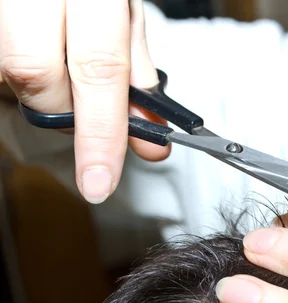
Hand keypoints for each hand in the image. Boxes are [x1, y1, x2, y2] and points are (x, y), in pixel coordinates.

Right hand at [0, 0, 169, 203]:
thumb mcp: (123, 9)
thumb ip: (136, 72)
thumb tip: (151, 137)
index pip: (98, 68)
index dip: (100, 133)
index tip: (100, 180)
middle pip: (35, 73)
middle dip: (63, 108)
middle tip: (83, 108)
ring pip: (6, 68)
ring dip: (36, 87)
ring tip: (58, 64)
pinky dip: (15, 71)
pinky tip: (37, 51)